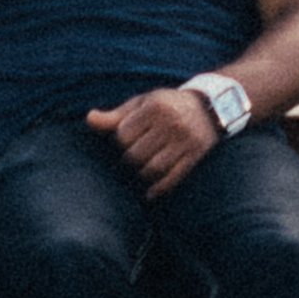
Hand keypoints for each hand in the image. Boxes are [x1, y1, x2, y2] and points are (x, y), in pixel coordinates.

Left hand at [86, 85, 221, 198]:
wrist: (209, 107)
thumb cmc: (166, 106)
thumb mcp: (142, 104)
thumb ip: (116, 116)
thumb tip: (89, 119)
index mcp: (155, 107)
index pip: (124, 134)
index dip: (121, 141)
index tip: (127, 140)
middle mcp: (172, 123)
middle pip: (136, 154)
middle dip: (130, 159)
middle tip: (134, 157)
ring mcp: (185, 141)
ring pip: (153, 169)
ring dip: (142, 175)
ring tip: (141, 170)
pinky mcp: (196, 155)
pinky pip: (173, 178)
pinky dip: (158, 189)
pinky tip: (150, 193)